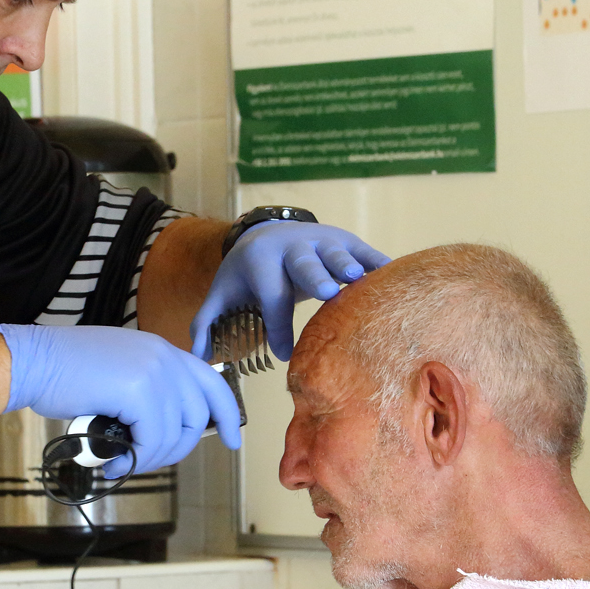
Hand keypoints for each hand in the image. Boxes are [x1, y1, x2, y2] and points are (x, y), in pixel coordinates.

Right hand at [0, 324, 241, 475]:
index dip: (226, 414)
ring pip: (175, 433)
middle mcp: (165, 356)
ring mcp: (154, 371)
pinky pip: (153, 439)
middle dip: (176, 448)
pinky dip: (135, 459)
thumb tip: (165, 429)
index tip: (232, 440)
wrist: (34, 362)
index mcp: (162, 350)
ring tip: (122, 462)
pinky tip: (112, 463)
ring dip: (150, 458)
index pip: (211, 381)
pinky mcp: (139, 390)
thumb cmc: (65, 373)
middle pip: (197, 416)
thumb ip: (147, 391)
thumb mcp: (118, 374)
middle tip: (145, 460)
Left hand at [191, 222, 387, 361]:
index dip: (277, 324)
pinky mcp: (343, 238)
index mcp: (260, 261)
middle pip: (303, 263)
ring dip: (346, 264)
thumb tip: (195, 356)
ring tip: (359, 278)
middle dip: (314, 276)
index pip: (270, 296)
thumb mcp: (223, 293)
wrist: (266, 233)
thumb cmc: (246, 275)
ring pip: (334, 252)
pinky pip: (362, 249)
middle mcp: (291, 246)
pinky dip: (377, 261)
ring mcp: (320, 239)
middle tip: (325, 292)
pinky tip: (393, 275)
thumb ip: (206, 321)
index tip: (284, 354)